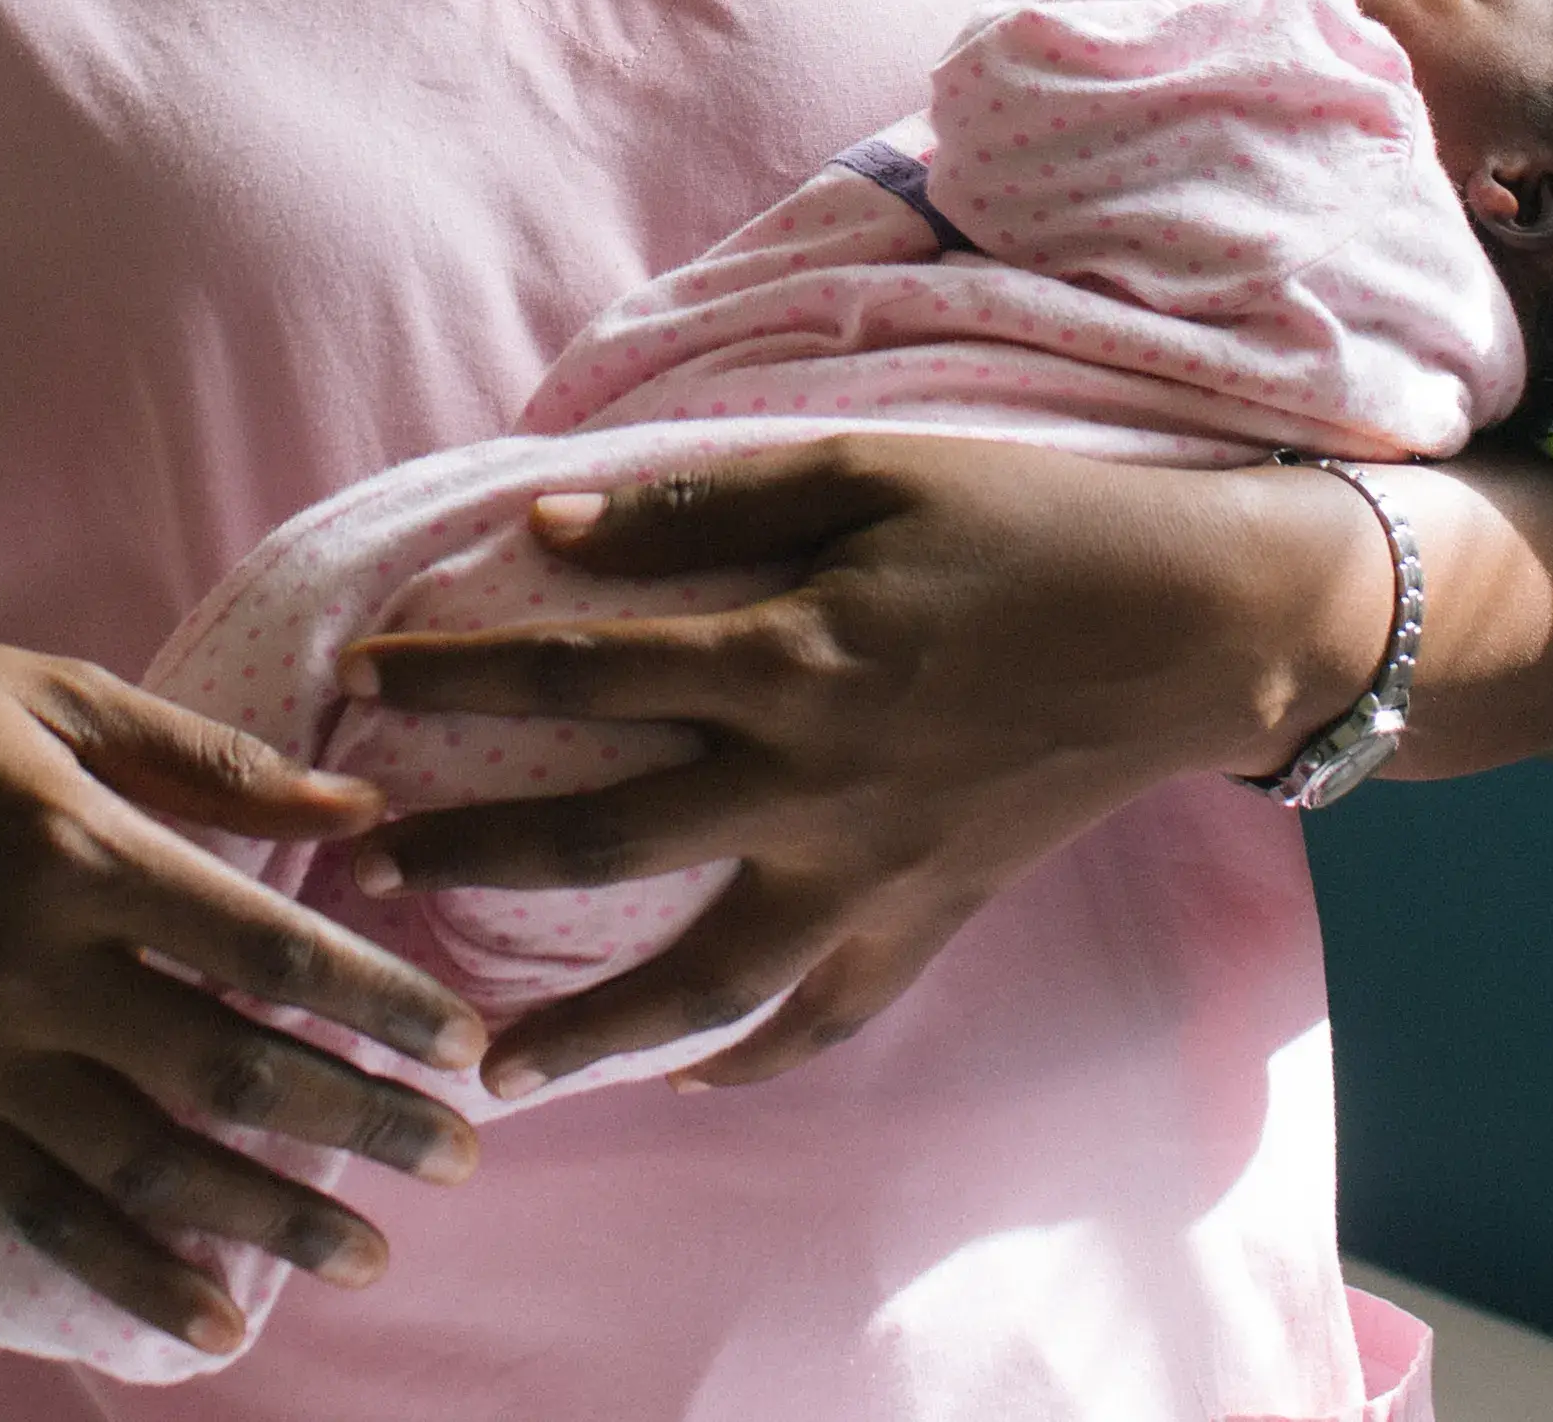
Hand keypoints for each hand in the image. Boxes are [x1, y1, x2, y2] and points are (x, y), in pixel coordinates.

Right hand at [0, 619, 488, 1356]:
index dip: (378, 1002)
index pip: (264, 944)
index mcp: (76, 842)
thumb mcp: (53, 690)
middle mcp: (28, 961)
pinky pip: (32, 1209)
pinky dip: (121, 1276)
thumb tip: (355, 814)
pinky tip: (206, 1322)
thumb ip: (207, 760)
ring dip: (264, 1218)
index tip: (466, 1043)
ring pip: (142, 1161)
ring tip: (366, 1254)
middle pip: (226, 1065)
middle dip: (358, 1121)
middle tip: (461, 1159)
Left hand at [334, 435, 1393, 1096]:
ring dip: (589, 1032)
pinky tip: (689, 1079)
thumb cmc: (1026, 525)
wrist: (1192, 625)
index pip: (579, 670)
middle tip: (366, 875)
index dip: (457, 673)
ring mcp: (873, 869)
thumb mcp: (864, 472)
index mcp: (787, 654)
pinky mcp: (929, 915)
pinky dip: (752, 1058)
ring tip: (488, 1074)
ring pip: (703, 977)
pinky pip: (827, 1017)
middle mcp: (812, 780)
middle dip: (473, 855)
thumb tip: (553, 528)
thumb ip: (704, 507)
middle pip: (604, 836)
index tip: (360, 680)